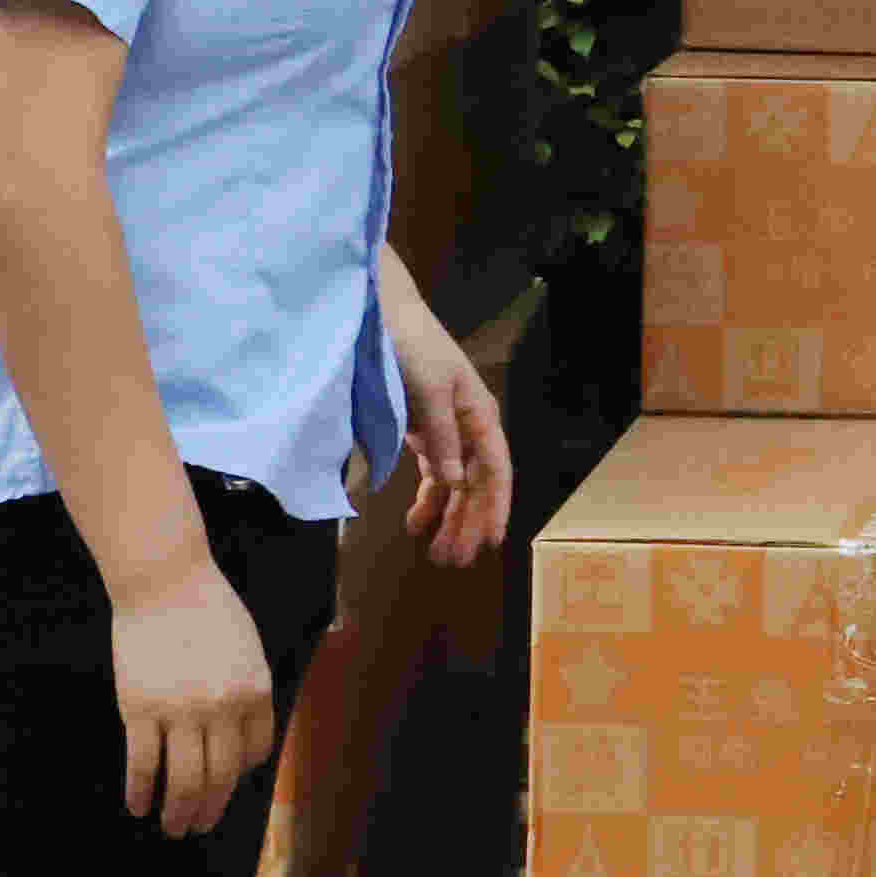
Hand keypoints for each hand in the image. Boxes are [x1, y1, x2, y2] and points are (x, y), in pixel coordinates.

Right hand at [112, 562, 282, 840]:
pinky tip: (138, 806)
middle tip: (198, 828)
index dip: (238, 776)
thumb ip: (248, 694)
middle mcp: (222, 709)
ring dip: (177, 814)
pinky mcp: (139, 711)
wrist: (164, 582)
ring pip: (182, 782)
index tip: (224, 787)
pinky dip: (140, 792)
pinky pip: (142, 765)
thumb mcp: (248, 651)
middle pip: (219, 777)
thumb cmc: (208, 610)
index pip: (253, 754)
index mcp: (255, 693)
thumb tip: (240, 744)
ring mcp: (179, 712)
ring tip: (172, 828)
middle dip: (210, 810)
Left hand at [389, 285, 511, 566]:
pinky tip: (416, 522)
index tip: (492, 541)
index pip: (495, 470)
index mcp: (479, 415)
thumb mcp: (428, 390)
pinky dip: (427, 500)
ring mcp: (446, 430)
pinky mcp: (423, 431)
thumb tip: (456, 484)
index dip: (495, 506)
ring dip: (449, 518)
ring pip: (455, 485)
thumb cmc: (411, 346)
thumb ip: (441, 437)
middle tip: (453, 561)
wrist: (380, 315)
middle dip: (468, 523)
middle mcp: (469, 427)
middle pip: (476, 484)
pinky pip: (434, 474)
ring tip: (436, 552)